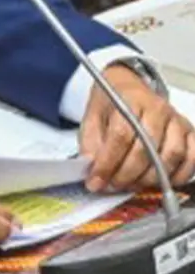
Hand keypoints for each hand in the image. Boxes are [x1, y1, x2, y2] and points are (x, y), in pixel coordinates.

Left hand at [81, 64, 194, 191]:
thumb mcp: (91, 118)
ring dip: (151, 178)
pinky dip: (179, 174)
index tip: (96, 181)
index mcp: (129, 101)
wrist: (128, 88)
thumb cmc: (111, 105)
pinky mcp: (189, 132)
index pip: (121, 136)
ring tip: (132, 185)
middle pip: (147, 148)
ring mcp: (176, 120)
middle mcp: (157, 109)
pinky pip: (192, 157)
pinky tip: (161, 182)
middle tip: (112, 185)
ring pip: (171, 155)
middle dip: (127, 174)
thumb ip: (90, 143)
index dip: (107, 163)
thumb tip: (91, 169)